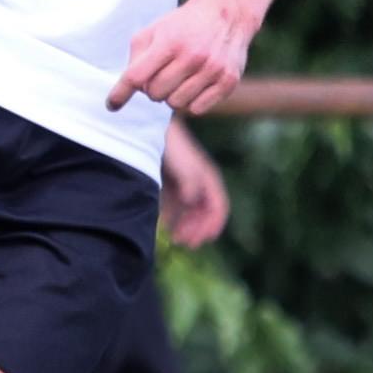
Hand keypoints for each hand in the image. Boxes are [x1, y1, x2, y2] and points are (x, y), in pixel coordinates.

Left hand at [107, 0, 259, 115]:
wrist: (227, 13)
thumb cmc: (184, 25)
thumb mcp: (155, 30)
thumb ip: (137, 57)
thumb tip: (131, 89)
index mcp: (170, 42)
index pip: (136, 76)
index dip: (120, 93)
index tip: (111, 105)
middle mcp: (192, 57)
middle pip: (154, 93)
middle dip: (152, 87)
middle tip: (161, 74)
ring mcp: (212, 70)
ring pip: (175, 104)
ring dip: (172, 95)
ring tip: (179, 78)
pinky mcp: (228, 81)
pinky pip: (196, 109)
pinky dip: (190, 102)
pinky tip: (194, 86)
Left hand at [157, 122, 230, 247]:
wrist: (153, 129)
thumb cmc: (172, 147)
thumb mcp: (184, 166)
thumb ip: (190, 183)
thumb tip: (191, 201)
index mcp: (209, 179)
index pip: (219, 208)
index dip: (212, 226)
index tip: (201, 240)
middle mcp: (200, 183)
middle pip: (205, 213)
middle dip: (197, 229)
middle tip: (184, 243)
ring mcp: (186, 183)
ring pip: (191, 211)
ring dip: (186, 226)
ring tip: (175, 239)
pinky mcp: (172, 183)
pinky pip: (177, 206)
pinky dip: (174, 218)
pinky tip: (165, 226)